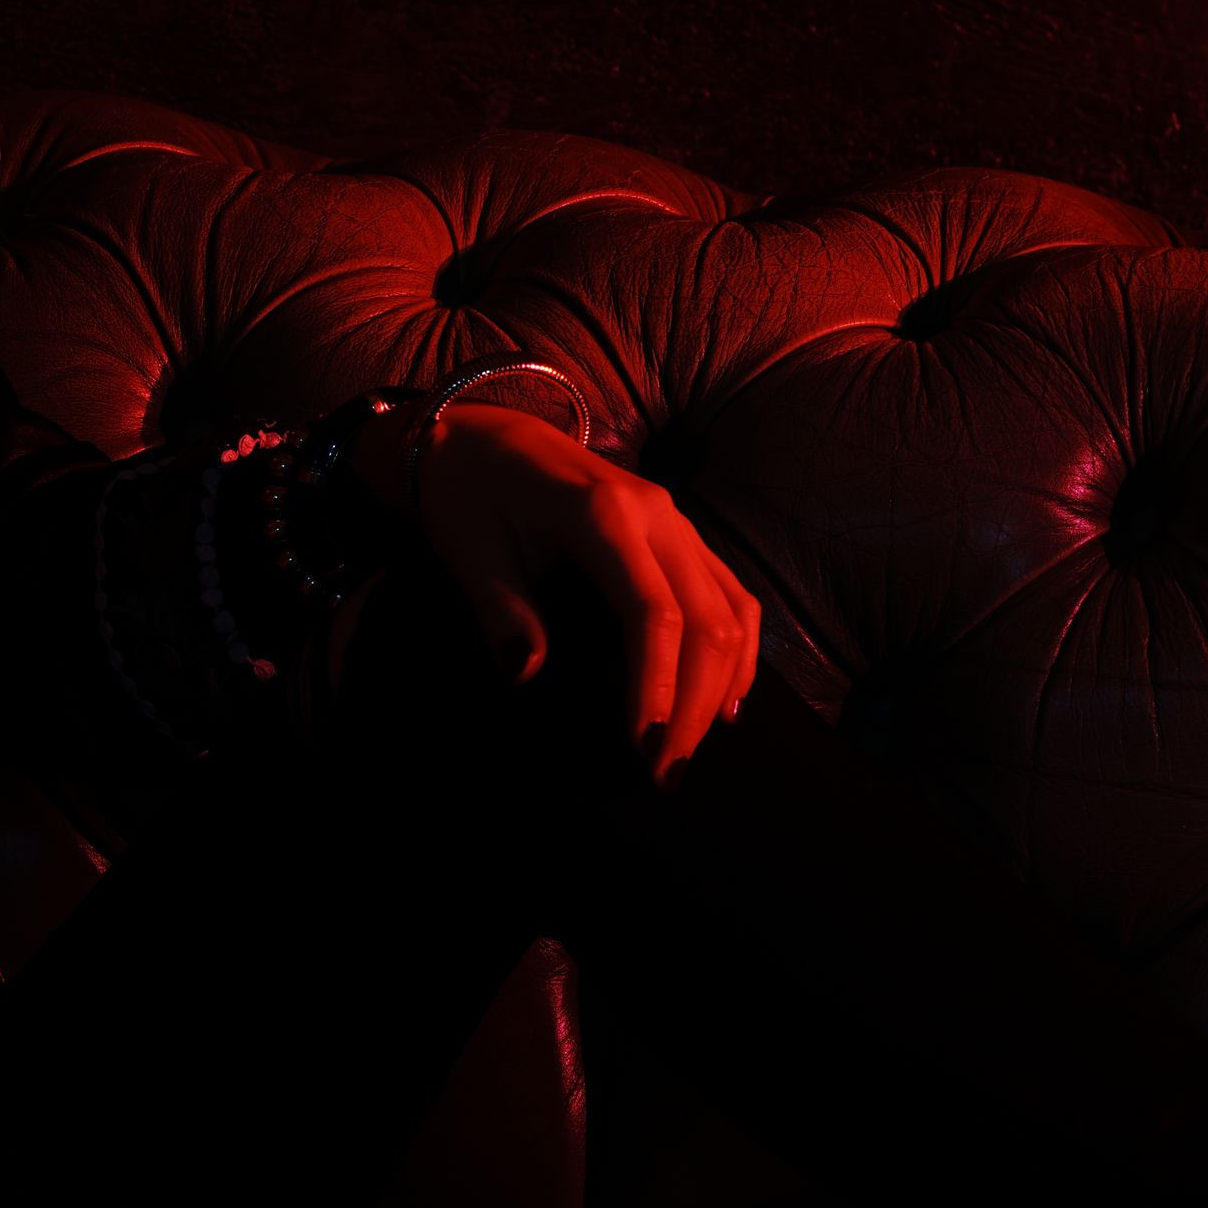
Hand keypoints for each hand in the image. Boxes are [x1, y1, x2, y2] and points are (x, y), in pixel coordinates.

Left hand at [348, 400, 760, 782]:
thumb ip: (501, 612)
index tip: (644, 749)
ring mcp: (676, 520)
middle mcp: (657, 514)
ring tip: (689, 750)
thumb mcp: (469, 552)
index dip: (657, 687)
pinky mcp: (680, 532)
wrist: (481, 432)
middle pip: (706, 620)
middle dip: (693, 705)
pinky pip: (729, 591)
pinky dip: (737, 648)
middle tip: (666, 774)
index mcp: (603, 514)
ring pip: (731, 608)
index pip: (653, 614)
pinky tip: (725, 700)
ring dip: (721, 686)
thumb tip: (527, 673)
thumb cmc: (470, 493)